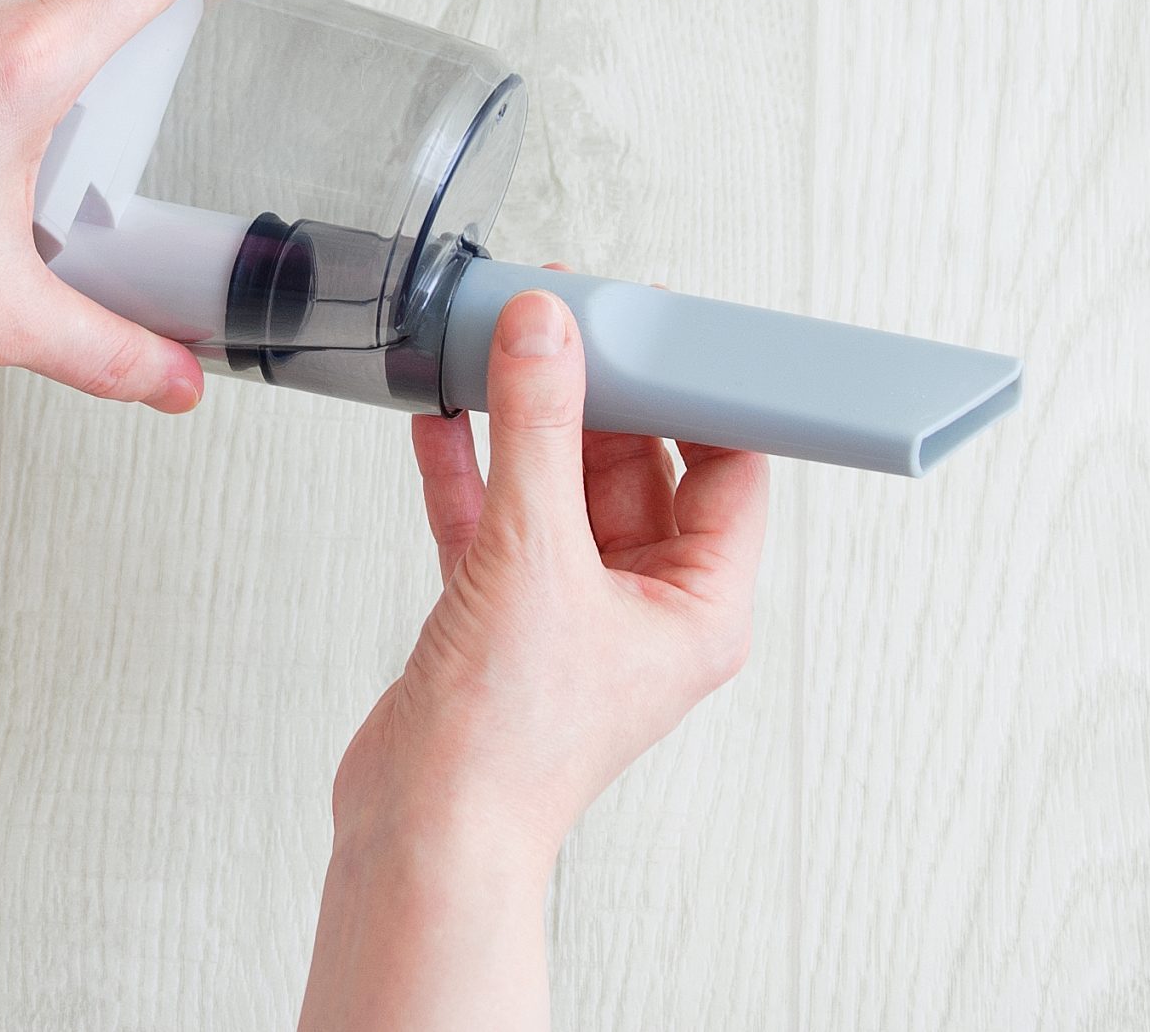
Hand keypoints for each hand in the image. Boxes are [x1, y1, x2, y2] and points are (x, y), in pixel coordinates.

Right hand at [334, 283, 770, 866]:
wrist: (419, 833)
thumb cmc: (508, 742)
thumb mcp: (531, 554)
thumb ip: (536, 429)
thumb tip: (545, 330)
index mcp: (700, 605)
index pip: (729, 466)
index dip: (699, 387)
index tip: (661, 318)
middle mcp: (644, 607)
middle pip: (637, 464)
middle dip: (598, 390)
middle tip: (563, 316)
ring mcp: (570, 612)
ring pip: (558, 486)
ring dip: (526, 422)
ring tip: (496, 344)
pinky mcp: (500, 617)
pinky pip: (495, 519)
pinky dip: (471, 467)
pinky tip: (442, 413)